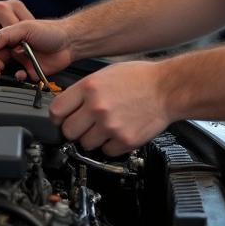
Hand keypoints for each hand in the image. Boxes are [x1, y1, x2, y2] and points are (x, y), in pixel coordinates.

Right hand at [0, 19, 73, 79]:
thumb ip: (4, 35)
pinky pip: (19, 78)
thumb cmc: (49, 30)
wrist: (70, 41)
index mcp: (10, 38)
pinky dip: (17, 78)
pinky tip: (21, 74)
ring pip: (4, 71)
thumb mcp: (25, 27)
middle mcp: (14, 50)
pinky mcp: (30, 72)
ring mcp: (21, 62)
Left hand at [50, 60, 171, 155]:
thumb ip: (84, 90)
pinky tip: (119, 131)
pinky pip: (106, 151)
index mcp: (89, 87)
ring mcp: (111, 126)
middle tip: (85, 125)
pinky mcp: (124, 140)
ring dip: (93, 138)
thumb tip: (67, 107)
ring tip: (106, 126)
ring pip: (86, 144)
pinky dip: (111, 145)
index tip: (62, 119)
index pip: (56, 111)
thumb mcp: (105, 74)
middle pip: (68, 131)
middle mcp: (97, 107)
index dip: (58, 117)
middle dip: (75, 130)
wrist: (167, 88)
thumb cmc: (140, 78)